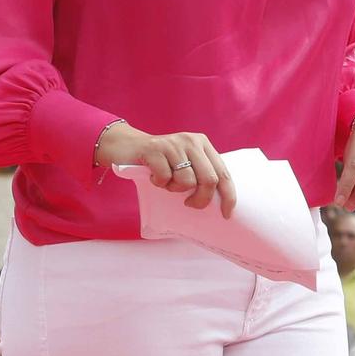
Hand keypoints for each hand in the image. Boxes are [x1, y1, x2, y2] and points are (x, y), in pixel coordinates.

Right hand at [96, 123, 235, 217]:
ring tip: (166, 181)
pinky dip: (159, 183)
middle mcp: (191, 141)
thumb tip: (218, 203)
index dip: (228, 196)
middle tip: (189, 204)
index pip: (223, 173)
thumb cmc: (160, 161)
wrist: (127, 146)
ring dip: (175, 189)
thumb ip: (200, 173)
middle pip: (209, 180)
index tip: (226, 214)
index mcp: (203, 144)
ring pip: (187, 181)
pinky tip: (154, 175)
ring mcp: (173, 144)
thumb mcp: (184, 162)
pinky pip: (165, 178)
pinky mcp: (155, 150)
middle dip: (201, 199)